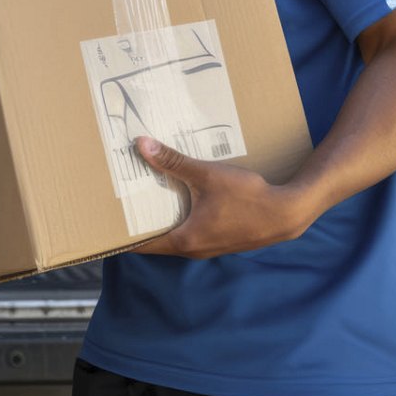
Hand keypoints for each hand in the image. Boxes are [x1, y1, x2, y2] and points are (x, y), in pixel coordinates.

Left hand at [131, 136, 313, 258]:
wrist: (288, 212)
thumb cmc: (247, 197)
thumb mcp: (206, 175)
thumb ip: (173, 161)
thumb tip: (142, 145)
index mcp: (184, 240)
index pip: (142, 244)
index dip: (123, 234)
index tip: (107, 222)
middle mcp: (194, 249)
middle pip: (157, 239)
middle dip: (140, 221)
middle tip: (123, 201)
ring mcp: (210, 247)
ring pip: (176, 235)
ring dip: (163, 219)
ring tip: (148, 196)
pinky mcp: (222, 240)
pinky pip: (193, 231)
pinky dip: (182, 218)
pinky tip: (183, 198)